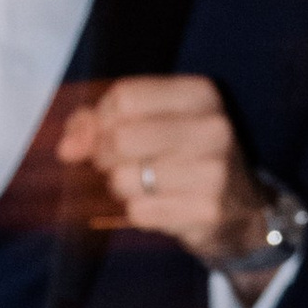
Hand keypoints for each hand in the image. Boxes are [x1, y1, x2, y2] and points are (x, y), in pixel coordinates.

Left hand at [57, 74, 270, 272]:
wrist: (240, 207)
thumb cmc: (183, 156)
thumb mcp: (152, 122)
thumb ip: (99, 123)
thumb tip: (67, 148)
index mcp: (200, 95)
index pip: (124, 97)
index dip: (101, 120)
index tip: (105, 133)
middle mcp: (212, 128)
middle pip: (121, 138)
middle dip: (104, 156)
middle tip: (116, 164)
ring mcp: (214, 171)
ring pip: (125, 179)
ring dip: (120, 187)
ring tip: (143, 185)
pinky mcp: (207, 210)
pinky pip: (139, 212)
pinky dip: (137, 212)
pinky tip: (159, 205)